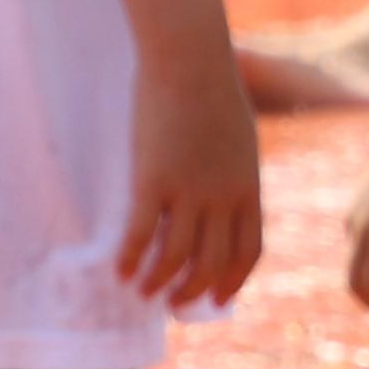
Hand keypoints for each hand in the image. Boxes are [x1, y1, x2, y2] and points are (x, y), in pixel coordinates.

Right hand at [119, 27, 263, 304]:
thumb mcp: (239, 142)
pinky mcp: (153, 182)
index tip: (217, 301)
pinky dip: (130, 259)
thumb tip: (221, 205)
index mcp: (248, 187)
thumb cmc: (212, 95)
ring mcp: (188, 192)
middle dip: (192, 292)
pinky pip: (140, 234)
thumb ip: (233, 177)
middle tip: (174, 304)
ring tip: (143, 292)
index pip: (248, 251)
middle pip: (211, 263)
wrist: (190, 65)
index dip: (232, 282)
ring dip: (158, 283)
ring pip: (175, 258)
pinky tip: (120, 271)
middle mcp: (222, 197)